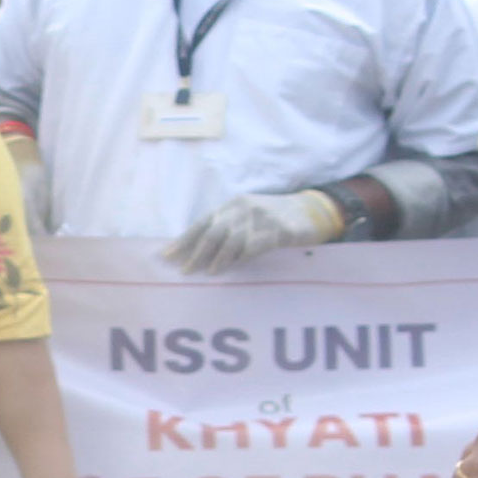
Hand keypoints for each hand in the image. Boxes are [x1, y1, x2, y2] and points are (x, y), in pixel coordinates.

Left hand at [164, 188, 344, 274]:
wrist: (310, 210)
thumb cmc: (271, 218)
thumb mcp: (244, 216)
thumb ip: (222, 228)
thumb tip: (191, 251)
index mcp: (231, 205)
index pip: (202, 222)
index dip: (183, 240)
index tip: (167, 256)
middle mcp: (244, 208)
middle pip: (213, 232)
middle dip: (196, 253)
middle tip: (185, 271)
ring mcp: (262, 218)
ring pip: (232, 240)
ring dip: (218, 258)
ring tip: (210, 272)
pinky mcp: (279, 231)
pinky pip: (255, 246)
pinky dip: (242, 258)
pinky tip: (235, 266)